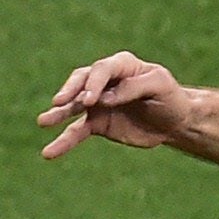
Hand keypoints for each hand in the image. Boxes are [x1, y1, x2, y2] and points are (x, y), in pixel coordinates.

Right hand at [37, 51, 192, 158]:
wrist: (175, 121)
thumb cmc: (170, 98)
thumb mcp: (161, 86)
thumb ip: (135, 87)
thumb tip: (106, 98)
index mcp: (122, 65)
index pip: (102, 69)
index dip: (94, 83)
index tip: (91, 100)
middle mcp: (104, 82)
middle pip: (80, 82)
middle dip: (70, 92)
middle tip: (60, 102)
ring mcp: (97, 103)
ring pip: (72, 107)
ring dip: (58, 114)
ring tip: (43, 122)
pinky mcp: (97, 123)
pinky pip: (76, 131)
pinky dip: (64, 142)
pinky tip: (49, 152)